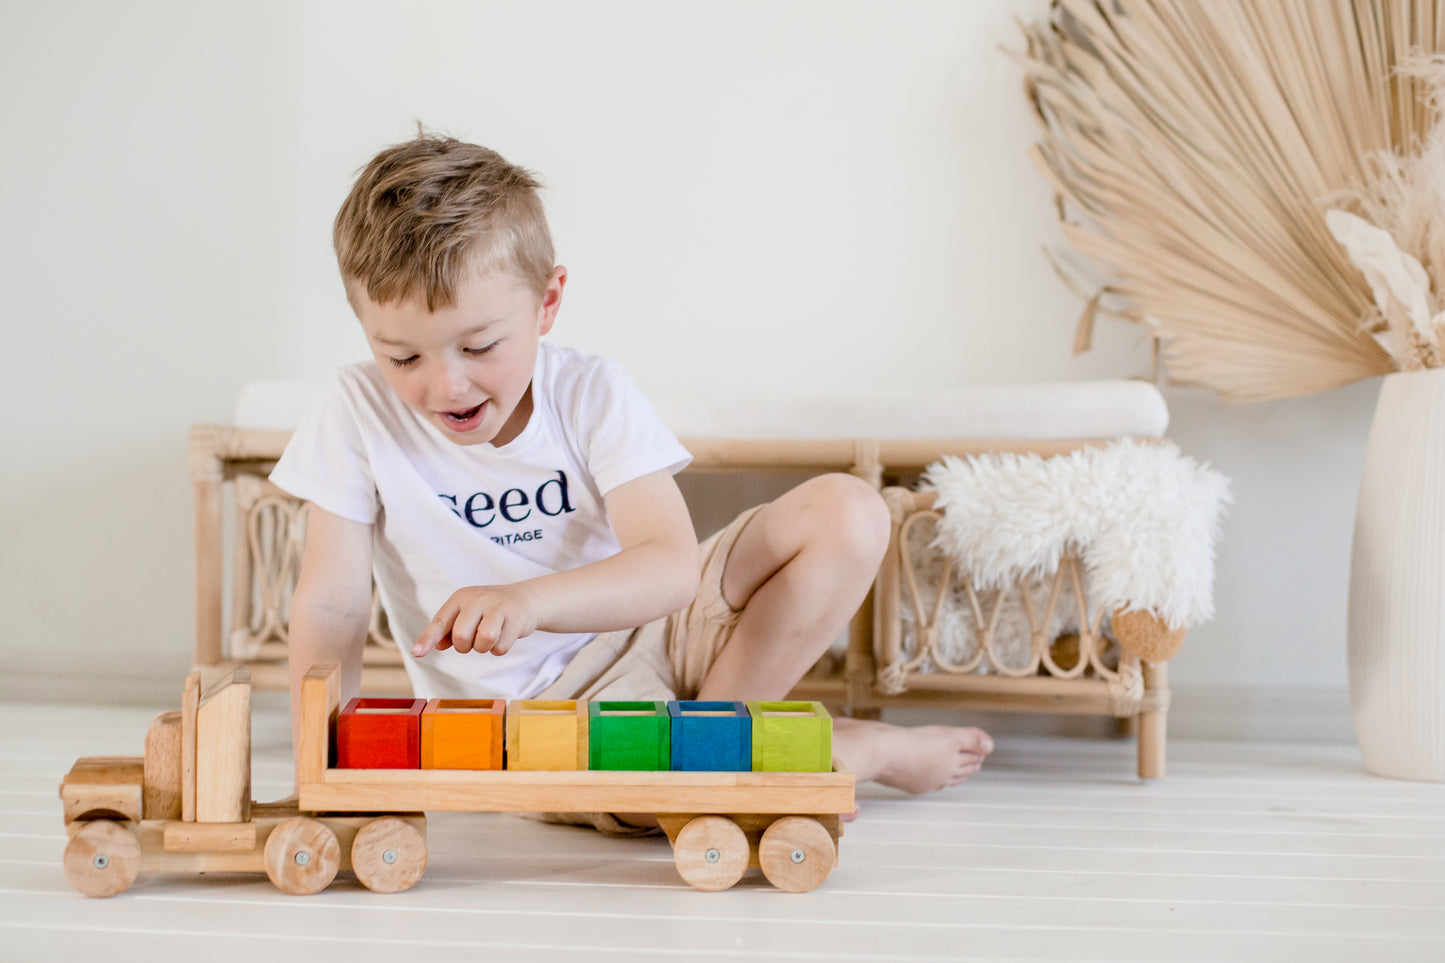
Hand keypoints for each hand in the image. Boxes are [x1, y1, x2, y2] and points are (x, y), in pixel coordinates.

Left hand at [412, 584, 540, 657]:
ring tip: (490, 637)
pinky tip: (505, 636)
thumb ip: (450, 629)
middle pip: (461, 637)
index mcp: (460, 597)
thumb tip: (437, 646)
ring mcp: (498, 607)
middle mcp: (478, 599)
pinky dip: (500, 649)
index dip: (428, 639)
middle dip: (465, 647)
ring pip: (483, 641)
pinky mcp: (516, 618)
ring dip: (484, 648)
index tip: (417, 653)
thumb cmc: (490, 610)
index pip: (440, 621)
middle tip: (474, 640)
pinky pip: (500, 647)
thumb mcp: (468, 613)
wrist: (525, 599)